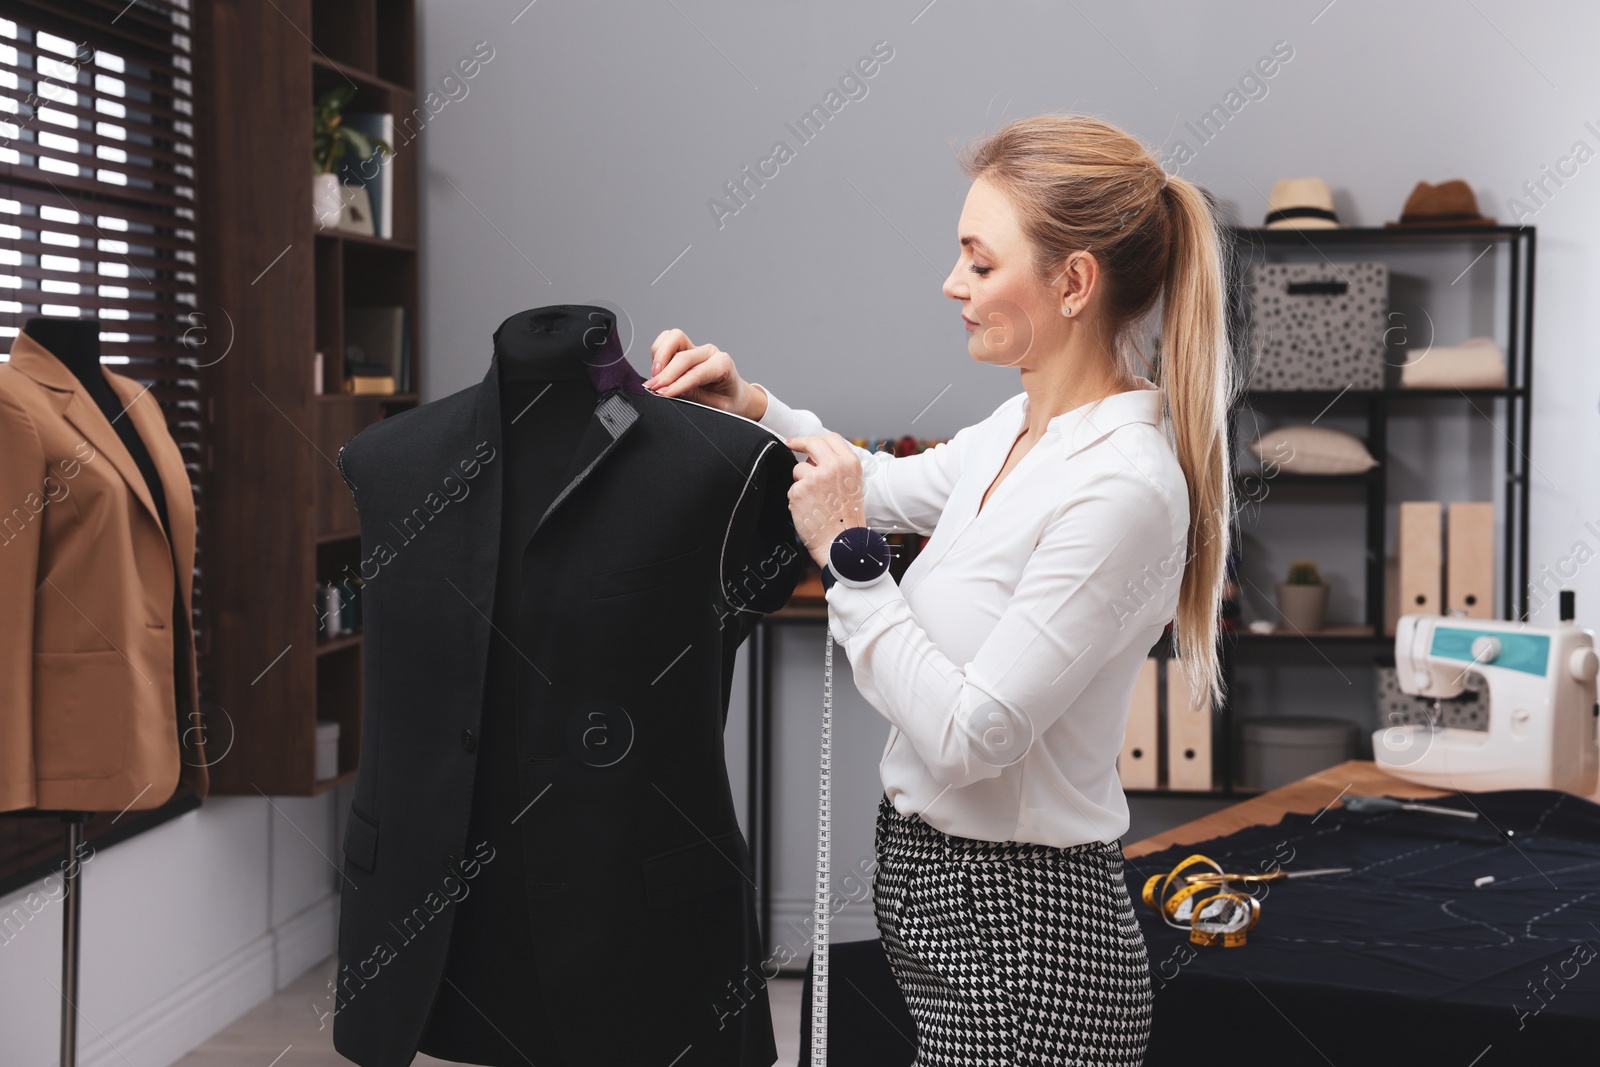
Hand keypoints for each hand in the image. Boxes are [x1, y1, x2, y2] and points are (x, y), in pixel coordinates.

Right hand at [645, 329, 765, 418]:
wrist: (735, 394)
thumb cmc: (729, 400)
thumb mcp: (717, 406)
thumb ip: (695, 397)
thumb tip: (671, 391)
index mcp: (723, 365)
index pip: (695, 373)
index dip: (676, 384)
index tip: (662, 393)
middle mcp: (710, 352)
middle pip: (682, 356)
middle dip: (665, 373)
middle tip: (653, 388)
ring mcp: (697, 347)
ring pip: (673, 338)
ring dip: (660, 356)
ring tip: (655, 376)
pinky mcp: (686, 347)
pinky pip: (667, 340)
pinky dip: (659, 351)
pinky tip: (657, 369)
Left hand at [785, 433, 865, 567]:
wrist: (842, 543)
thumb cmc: (847, 519)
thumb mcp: (852, 485)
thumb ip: (837, 467)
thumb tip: (815, 456)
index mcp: (850, 464)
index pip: (831, 438)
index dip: (815, 439)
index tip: (804, 442)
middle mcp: (833, 466)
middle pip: (812, 443)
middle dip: (799, 443)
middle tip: (790, 444)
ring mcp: (815, 477)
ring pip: (799, 469)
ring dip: (801, 481)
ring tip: (815, 500)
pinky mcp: (799, 491)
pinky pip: (793, 488)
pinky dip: (797, 499)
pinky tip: (809, 510)